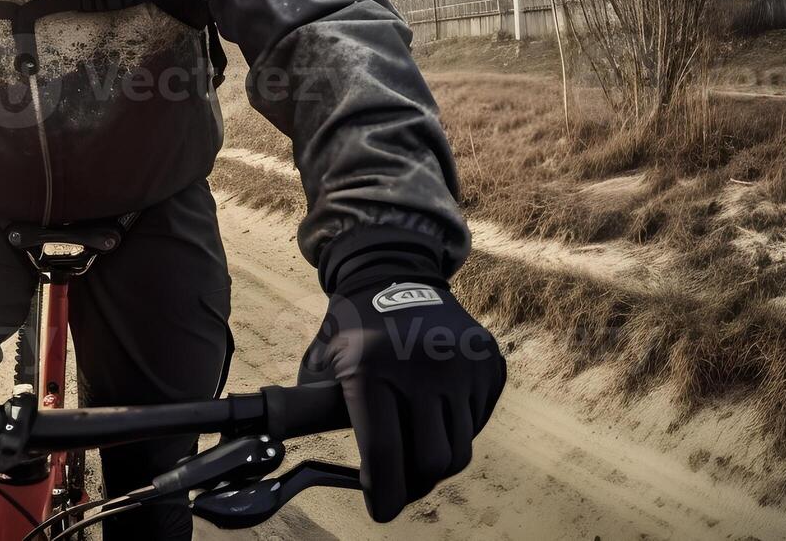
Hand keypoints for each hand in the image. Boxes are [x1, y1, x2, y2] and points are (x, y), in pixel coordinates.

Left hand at [300, 270, 504, 521]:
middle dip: (413, 486)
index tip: (381, 511)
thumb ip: (315, 410)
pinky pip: (478, 423)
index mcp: (372, 368)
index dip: (383, 493)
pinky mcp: (490, 363)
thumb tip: (295, 454)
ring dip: (436, 462)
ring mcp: (463, 363)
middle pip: (430, 461)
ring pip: (459, 449)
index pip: (384, 452)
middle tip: (400, 489)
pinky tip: (436, 417)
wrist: (394, 273)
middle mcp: (423, 365)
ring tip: (416, 453)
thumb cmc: (352, 329)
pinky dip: (458, 432)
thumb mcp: (324, 362)